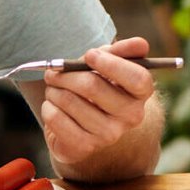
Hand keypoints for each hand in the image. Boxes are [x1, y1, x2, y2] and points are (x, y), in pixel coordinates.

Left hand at [38, 37, 154, 166]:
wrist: (84, 122)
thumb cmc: (99, 85)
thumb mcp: (110, 63)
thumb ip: (123, 51)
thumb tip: (140, 43)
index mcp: (142, 93)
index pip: (137, 78)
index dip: (111, 63)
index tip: (89, 55)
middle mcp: (131, 116)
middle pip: (93, 86)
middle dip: (66, 74)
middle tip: (54, 71)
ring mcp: (109, 134)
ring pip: (69, 100)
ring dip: (53, 89)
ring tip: (53, 89)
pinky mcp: (85, 147)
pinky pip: (56, 118)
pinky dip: (48, 107)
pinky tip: (53, 106)